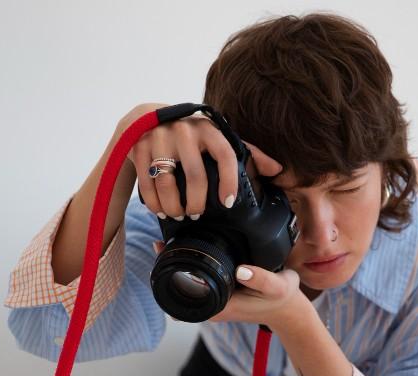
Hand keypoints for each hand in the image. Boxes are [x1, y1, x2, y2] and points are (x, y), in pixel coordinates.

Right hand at [119, 103, 282, 220]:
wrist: (146, 118)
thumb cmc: (191, 135)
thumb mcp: (216, 138)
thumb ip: (247, 152)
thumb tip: (278, 170)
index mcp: (208, 127)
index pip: (226, 155)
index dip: (229, 182)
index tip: (228, 203)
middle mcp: (184, 129)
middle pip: (195, 176)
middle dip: (196, 203)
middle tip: (197, 214)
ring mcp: (159, 137)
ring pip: (168, 183)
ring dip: (174, 206)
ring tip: (178, 214)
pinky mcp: (139, 147)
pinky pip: (147, 184)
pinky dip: (154, 203)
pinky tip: (160, 210)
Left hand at [154, 239, 307, 328]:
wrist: (289, 310)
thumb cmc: (282, 298)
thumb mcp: (277, 286)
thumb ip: (261, 279)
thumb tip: (240, 270)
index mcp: (220, 307)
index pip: (183, 295)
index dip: (169, 276)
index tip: (163, 253)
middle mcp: (212, 308)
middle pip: (178, 290)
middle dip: (168, 268)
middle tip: (160, 243)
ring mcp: (214, 303)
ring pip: (185, 286)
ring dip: (176, 267)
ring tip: (168, 244)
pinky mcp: (218, 295)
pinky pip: (196, 282)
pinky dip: (188, 267)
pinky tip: (186, 250)